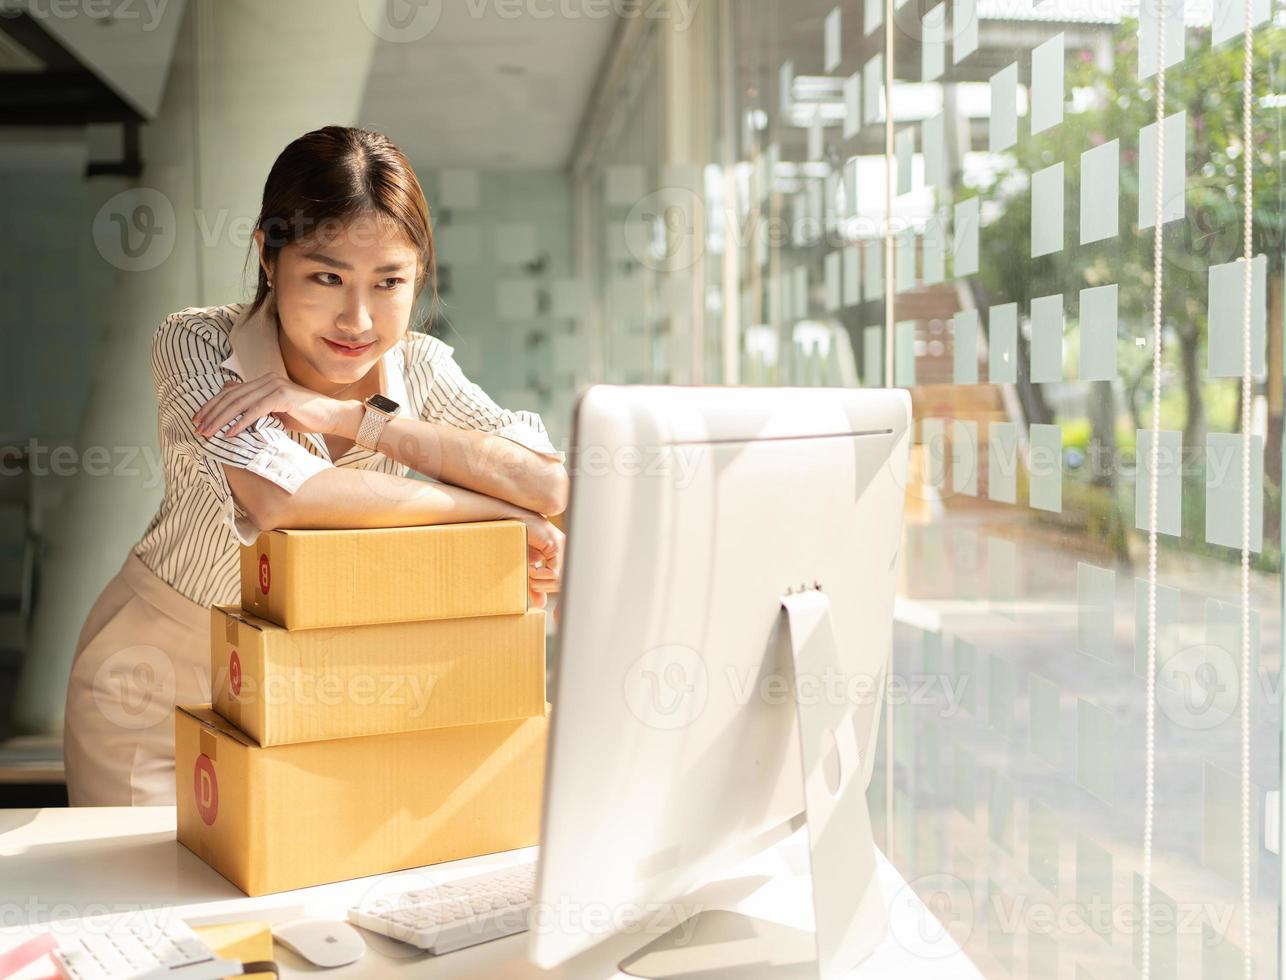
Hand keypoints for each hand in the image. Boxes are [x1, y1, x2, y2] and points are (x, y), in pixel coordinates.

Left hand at [192, 375, 350, 438]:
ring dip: (222, 419)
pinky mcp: (282, 397)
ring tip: (210, 432)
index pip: (230, 392)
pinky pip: (256, 410)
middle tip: (199, 429)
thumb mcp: (275, 412)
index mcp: (264, 381)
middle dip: (212, 413)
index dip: (211, 405)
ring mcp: (275, 386)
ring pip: (240, 403)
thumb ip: (255, 406)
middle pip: (231, 396)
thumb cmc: (304, 417)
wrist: (331, 416)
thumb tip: (233, 403)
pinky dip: (242, 422)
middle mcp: (267, 379)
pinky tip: (231, 433)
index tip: (198, 420)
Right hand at [515, 511, 563, 610]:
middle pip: (561, 582)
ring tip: (528, 572)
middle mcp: (566, 548)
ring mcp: (563, 546)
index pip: (562, 580)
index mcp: (562, 552)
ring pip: (557, 579)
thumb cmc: (517, 542)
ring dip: (538, 580)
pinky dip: (539, 575)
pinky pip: (552, 573)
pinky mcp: (556, 545)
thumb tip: (541, 604)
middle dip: (541, 586)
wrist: (510, 524)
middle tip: (530, 579)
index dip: (547, 587)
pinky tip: (530, 567)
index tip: (534, 585)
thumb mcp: (528, 568)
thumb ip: (535, 584)